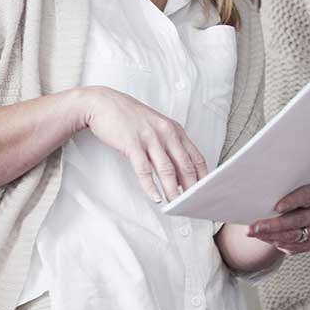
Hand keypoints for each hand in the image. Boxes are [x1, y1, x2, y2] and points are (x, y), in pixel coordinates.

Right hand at [79, 87, 206, 202]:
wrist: (104, 104)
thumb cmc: (130, 118)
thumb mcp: (156, 128)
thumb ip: (168, 148)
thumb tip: (179, 175)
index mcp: (175, 130)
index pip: (196, 157)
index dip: (202, 177)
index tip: (205, 192)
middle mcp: (166, 133)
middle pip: (185, 165)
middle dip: (191, 188)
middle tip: (193, 205)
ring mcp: (150, 138)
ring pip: (167, 170)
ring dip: (173, 190)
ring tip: (176, 205)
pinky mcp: (132, 144)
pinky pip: (144, 170)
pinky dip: (150, 186)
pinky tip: (155, 197)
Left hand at [244, 182, 309, 254]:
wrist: (295, 209)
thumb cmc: (289, 195)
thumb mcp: (289, 190)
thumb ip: (282, 193)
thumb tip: (260, 198)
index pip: (308, 196)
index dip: (292, 202)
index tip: (277, 208)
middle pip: (299, 220)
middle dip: (275, 224)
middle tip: (255, 226)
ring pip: (295, 236)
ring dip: (272, 236)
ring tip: (254, 233)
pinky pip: (294, 247)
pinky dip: (278, 243)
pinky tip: (265, 238)